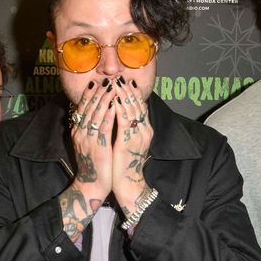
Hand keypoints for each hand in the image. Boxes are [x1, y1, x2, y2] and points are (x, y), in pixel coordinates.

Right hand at [59, 78, 115, 240]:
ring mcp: (88, 139)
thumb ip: (87, 130)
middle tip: (105, 78)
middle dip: (97, 91)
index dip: (89, 94)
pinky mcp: (98, 146)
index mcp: (77, 132)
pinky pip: (103, 126)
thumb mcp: (87, 144)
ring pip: (96, 113)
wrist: (91, 186)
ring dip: (104, 98)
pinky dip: (109, 113)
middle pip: (88, 107)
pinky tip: (115, 103)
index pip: (82, 108)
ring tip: (112, 85)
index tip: (95, 81)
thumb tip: (92, 115)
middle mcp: (80, 133)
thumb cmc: (93, 166)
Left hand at [111, 76, 152, 215]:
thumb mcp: (128, 144)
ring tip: (116, 82)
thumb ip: (127, 129)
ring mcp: (138, 136)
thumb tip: (120, 114)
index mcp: (145, 131)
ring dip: (123, 94)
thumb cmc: (124, 165)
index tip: (126, 81)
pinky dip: (120, 108)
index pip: (140, 107)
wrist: (127, 184)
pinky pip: (124, 121)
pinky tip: (115, 99)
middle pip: (137, 105)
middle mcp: (144, 131)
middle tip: (120, 76)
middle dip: (127, 90)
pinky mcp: (128, 142)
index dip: (133, 93)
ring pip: (131, 110)